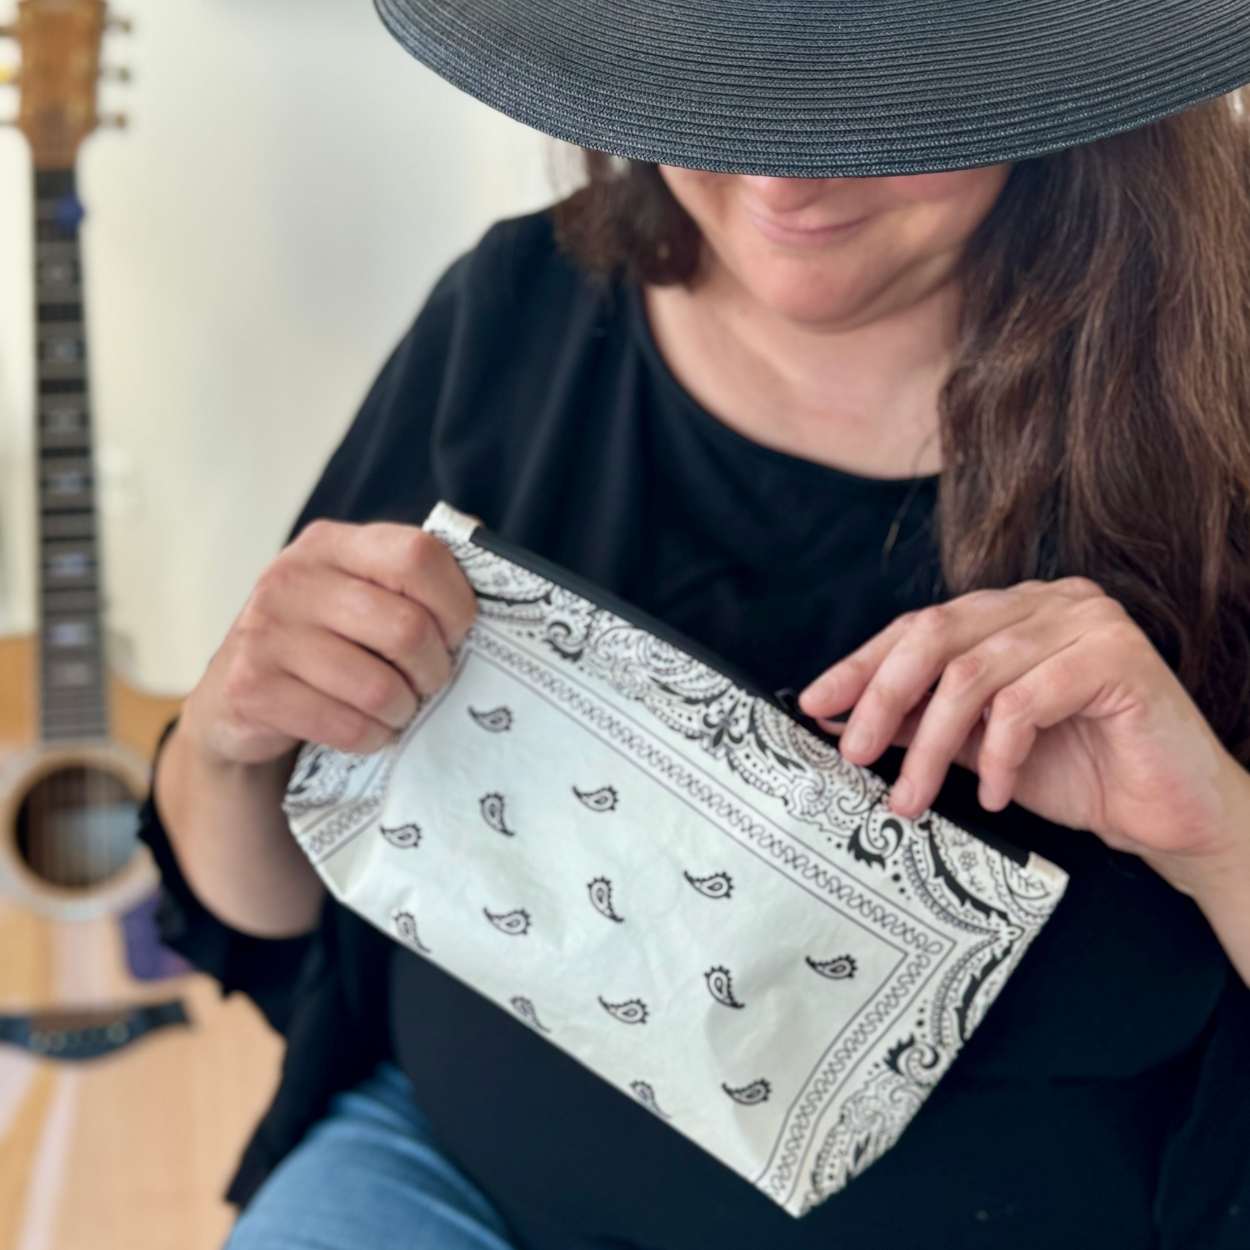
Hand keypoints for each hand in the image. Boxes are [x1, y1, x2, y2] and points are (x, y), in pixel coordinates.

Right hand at [179, 520, 477, 767]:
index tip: (457, 633)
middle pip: (406, 627)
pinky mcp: (251, 688)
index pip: (418, 555)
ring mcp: (265, 632)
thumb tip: (491, 552)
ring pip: (378, 686)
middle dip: (434, 669)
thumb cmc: (326, 643)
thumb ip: (414, 572)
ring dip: (402, 709)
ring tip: (398, 708)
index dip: (455, 603)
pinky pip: (346, 725)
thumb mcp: (361, 592)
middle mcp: (292, 577)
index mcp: (331, 543)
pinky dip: (371, 737)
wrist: (240, 702)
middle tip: (429, 682)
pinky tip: (367, 729)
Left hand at [796, 577, 1248, 887]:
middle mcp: (1047, 601)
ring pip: (974, 672)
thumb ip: (923, 720)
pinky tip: (991, 793)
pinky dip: (997, 753)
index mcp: (1011, 611)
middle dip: (882, 697)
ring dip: (931, 742)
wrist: (1171, 817)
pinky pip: (1026, 700)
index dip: (861, 664)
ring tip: (909, 797)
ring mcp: (1086, 621)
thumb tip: (845, 715)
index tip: (814, 703)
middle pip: (936, 635)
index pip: (919, 626)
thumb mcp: (977, 746)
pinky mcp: (1117, 657)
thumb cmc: (1077, 775)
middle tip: (852, 752)